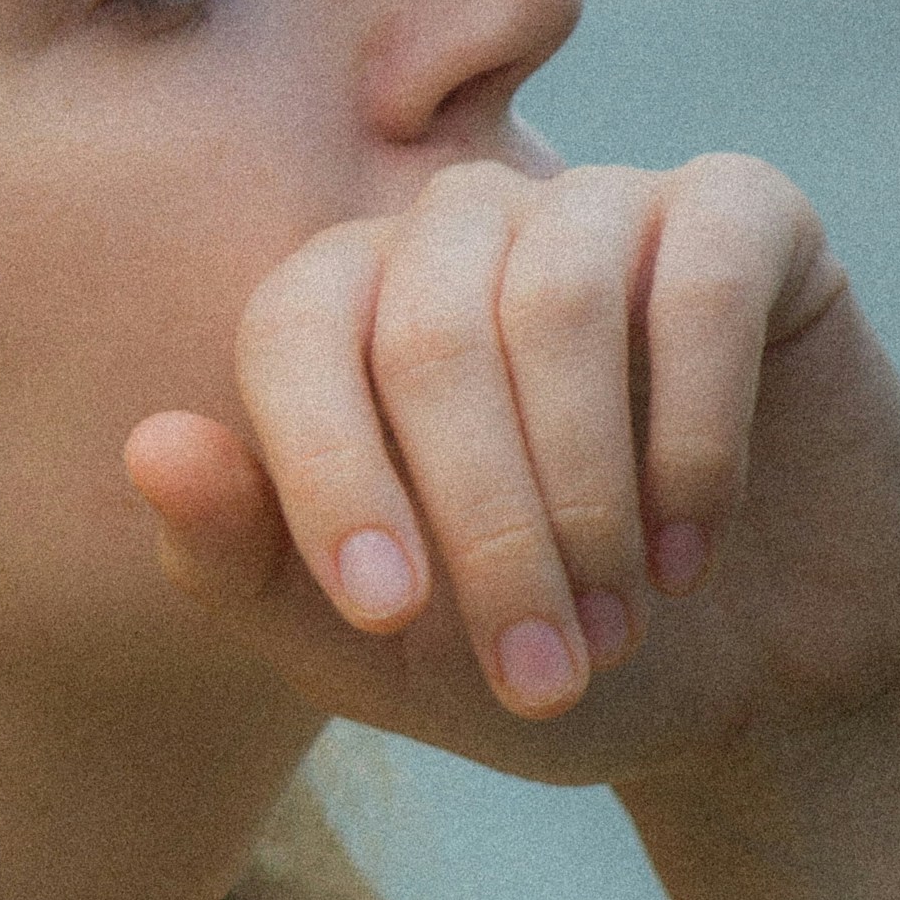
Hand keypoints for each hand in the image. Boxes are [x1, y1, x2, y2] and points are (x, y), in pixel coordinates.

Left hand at [124, 153, 899, 789]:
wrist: (748, 694)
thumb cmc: (540, 655)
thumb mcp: (375, 656)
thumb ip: (246, 564)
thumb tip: (151, 447)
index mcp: (351, 305)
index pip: (293, 329)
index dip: (326, 473)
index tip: (384, 617)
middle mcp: (465, 227)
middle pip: (429, 333)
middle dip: (484, 531)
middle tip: (538, 672)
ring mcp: (608, 206)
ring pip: (559, 298)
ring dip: (586, 496)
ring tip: (617, 624)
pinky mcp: (748, 220)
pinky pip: (701, 278)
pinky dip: (694, 434)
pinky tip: (691, 550)